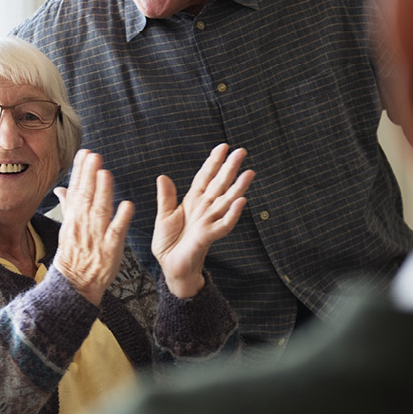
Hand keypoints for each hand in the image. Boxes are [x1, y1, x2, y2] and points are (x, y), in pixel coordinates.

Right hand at [51, 149, 134, 306]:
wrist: (75, 284)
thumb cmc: (73, 255)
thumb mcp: (67, 229)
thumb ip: (68, 206)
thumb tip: (61, 188)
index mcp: (73, 219)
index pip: (76, 190)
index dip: (80, 171)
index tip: (84, 153)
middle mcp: (83, 225)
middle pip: (86, 196)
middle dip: (90, 176)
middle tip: (95, 156)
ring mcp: (96, 237)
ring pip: (99, 211)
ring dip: (103, 192)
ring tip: (106, 174)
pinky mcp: (110, 249)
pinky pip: (115, 232)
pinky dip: (121, 219)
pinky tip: (127, 205)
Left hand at [151, 144, 253, 297]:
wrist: (170, 266)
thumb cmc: (169, 243)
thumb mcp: (163, 216)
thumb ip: (166, 197)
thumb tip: (163, 176)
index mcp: (193, 201)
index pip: (205, 178)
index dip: (213, 162)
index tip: (222, 147)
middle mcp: (204, 209)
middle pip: (220, 185)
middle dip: (230, 168)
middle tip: (242, 151)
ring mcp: (208, 222)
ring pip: (226, 201)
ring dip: (238, 187)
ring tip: (249, 172)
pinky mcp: (208, 236)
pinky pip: (223, 225)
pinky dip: (232, 214)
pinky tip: (241, 202)